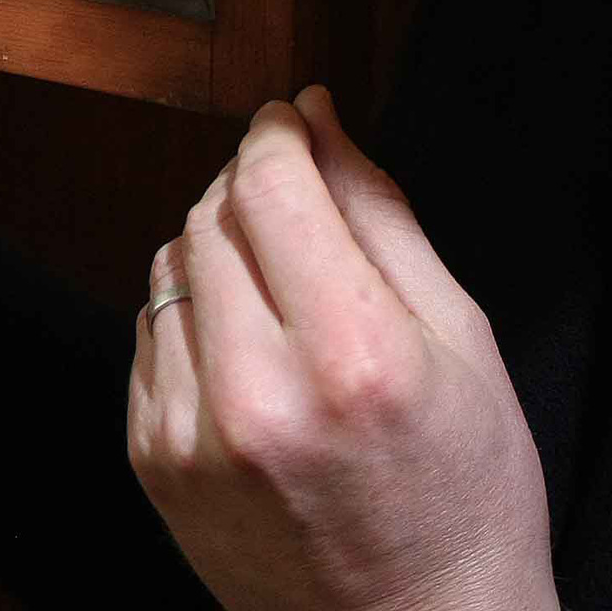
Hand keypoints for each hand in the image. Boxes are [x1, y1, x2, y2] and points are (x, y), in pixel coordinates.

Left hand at [129, 88, 553, 610]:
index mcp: (352, 358)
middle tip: (299, 201)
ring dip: (218, 248)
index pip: (272, 187)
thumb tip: (318, 117)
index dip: (278, 133)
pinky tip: (251, 352)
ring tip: (285, 290)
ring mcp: (192, 437)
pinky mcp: (152, 464)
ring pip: (169, 267)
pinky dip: (191, 318)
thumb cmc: (463, 495)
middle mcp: (258, 396)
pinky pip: (148, 334)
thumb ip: (381, 215)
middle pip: (212, 217)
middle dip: (252, 186)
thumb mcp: (461, 341)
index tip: (292, 121)